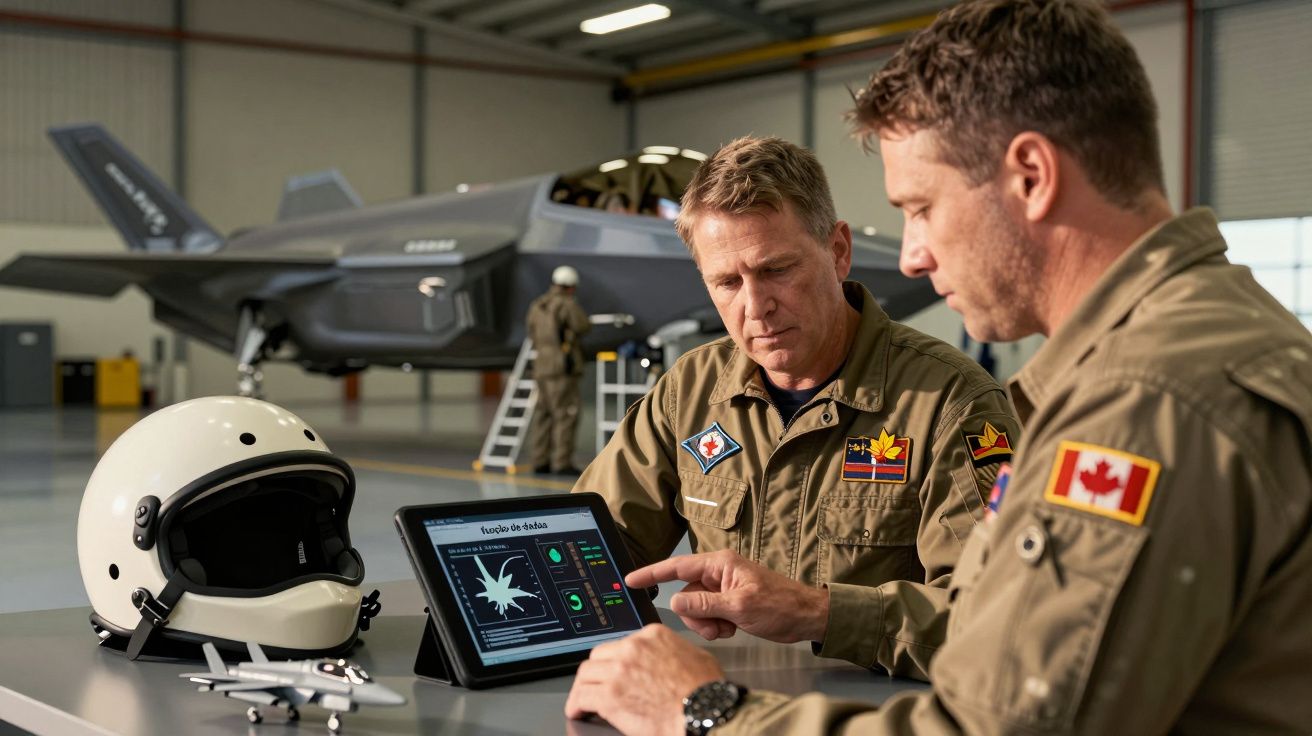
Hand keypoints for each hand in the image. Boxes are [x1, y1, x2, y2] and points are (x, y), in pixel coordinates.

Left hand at [564, 624, 723, 735]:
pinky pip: (581, 697)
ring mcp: (618, 670)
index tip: (615, 670)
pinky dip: (576, 705)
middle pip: (599, 656)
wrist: (705, 711)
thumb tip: (670, 659)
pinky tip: (578, 711)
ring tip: (583, 699)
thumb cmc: (706, 691)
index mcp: (652, 636)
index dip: (616, 660)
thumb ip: (675, 651)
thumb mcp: (696, 656)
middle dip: (597, 671)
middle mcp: (632, 648)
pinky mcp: (609, 696)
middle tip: (596, 684)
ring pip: (585, 674)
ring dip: (584, 687)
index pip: (622, 643)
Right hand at [626, 550, 828, 643]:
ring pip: (696, 609)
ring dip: (707, 624)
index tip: (631, 580)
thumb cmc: (781, 605)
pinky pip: (709, 616)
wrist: (806, 618)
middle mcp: (719, 574)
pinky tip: (734, 629)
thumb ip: (704, 604)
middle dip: (695, 615)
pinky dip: (716, 627)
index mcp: (720, 565)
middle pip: (686, 594)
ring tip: (728, 629)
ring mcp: (724, 589)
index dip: (652, 573)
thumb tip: (675, 602)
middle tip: (715, 628)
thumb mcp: (739, 607)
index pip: (677, 567)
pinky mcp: (729, 604)